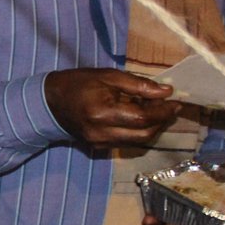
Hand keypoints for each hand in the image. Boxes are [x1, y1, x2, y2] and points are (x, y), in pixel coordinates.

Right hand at [44, 68, 179, 147]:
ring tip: (155, 111)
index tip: (176, 101)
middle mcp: (102, 133)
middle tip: (169, 106)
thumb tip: (166, 92)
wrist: (48, 103)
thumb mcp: (107, 76)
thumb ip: (138, 84)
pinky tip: (138, 118)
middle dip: (161, 121)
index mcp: (102, 112)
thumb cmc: (77, 83)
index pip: (143, 118)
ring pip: (138, 141)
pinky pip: (127, 142)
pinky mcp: (99, 147)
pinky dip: (138, 131)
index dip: (163, 111)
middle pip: (144, 134)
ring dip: (152, 127)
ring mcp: (100, 143)